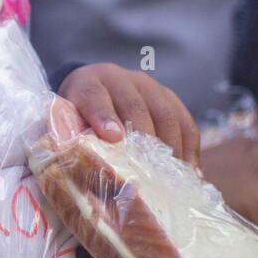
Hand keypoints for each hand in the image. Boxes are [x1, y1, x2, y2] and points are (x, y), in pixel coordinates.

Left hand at [58, 63, 200, 166]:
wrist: (91, 91)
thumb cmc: (76, 119)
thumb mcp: (66, 126)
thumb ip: (72, 140)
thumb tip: (85, 170)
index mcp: (86, 85)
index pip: (93, 97)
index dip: (103, 116)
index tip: (113, 138)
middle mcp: (118, 79)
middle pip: (135, 107)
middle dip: (143, 139)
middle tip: (148, 173)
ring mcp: (147, 85)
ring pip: (165, 114)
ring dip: (171, 148)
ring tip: (173, 179)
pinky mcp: (168, 96)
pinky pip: (184, 120)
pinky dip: (190, 147)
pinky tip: (191, 173)